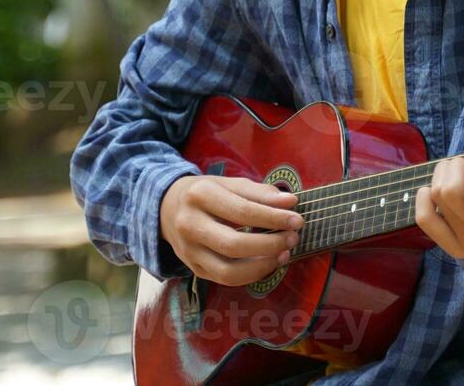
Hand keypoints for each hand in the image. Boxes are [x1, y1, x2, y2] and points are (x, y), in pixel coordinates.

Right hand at [159, 175, 303, 285]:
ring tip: (284, 253)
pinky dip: (251, 275)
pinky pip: (225, 280)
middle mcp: (190, 225)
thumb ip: (259, 193)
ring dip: (262, 266)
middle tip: (292, 238)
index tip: (297, 219)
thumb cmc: (205, 194)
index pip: (242, 211)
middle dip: (270, 244)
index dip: (273, 218)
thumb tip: (290, 203)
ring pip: (228, 271)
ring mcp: (188, 251)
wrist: (166, 208)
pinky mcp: (192, 268)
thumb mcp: (229, 184)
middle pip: (234, 245)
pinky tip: (268, 263)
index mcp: (200, 195)